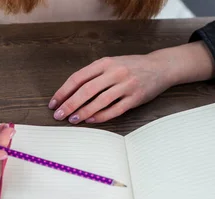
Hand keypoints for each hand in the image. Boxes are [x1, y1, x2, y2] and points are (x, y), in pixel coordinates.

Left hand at [48, 42, 214, 123]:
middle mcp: (115, 72)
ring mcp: (126, 85)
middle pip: (86, 90)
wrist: (160, 67)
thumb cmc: (132, 67)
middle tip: (58, 115)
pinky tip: (90, 120)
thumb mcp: (112, 64)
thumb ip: (94, 75)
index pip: (78, 77)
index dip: (63, 91)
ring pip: (99, 101)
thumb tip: (70, 93)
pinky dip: (100, 116)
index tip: (54, 102)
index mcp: (105, 62)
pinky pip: (114, 110)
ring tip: (72, 120)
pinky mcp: (135, 98)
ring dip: (83, 112)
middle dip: (69, 104)